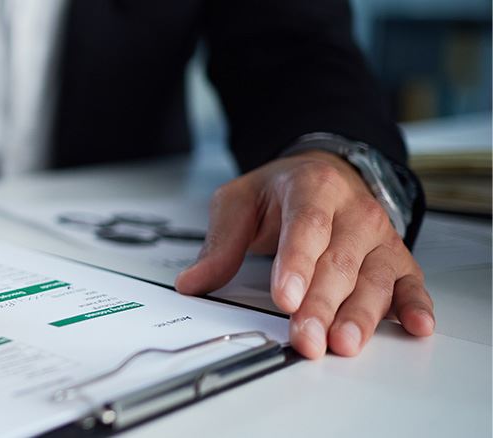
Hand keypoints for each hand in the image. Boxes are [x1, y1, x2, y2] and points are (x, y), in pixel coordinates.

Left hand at [175, 150, 433, 358]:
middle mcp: (353, 212)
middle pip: (339, 262)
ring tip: (344, 342)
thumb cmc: (282, 191)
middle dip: (321, 304)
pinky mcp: (395, 259)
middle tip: (305, 337)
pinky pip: (409, 282)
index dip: (297, 264)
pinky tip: (414, 325)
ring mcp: (378, 237)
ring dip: (361, 315)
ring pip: (374, 278)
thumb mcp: (239, 201)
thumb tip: (192, 282)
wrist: (324, 170)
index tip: (284, 298)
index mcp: (313, 188)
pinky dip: (415, 304)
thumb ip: (219, 244)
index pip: (306, 227)